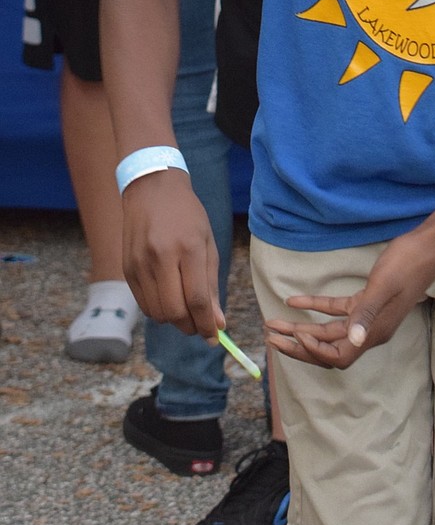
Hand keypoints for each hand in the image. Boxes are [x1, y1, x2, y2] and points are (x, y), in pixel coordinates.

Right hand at [122, 168, 223, 340]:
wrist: (152, 188)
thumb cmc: (187, 215)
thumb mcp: (207, 243)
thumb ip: (210, 284)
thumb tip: (217, 322)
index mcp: (188, 247)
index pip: (196, 299)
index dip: (207, 324)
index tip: (215, 336)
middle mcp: (161, 256)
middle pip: (175, 312)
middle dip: (191, 327)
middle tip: (201, 326)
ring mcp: (140, 263)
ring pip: (157, 312)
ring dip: (175, 320)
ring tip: (186, 310)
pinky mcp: (127, 269)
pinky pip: (143, 304)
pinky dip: (158, 310)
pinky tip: (169, 299)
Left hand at [265, 228, 434, 369]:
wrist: (428, 246)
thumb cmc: (408, 264)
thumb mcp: (384, 286)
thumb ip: (366, 313)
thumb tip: (353, 341)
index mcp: (374, 333)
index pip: (338, 357)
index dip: (315, 352)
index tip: (297, 337)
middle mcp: (370, 330)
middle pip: (328, 348)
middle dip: (298, 345)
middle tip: (270, 338)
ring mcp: (368, 316)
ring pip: (328, 330)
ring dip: (301, 327)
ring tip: (273, 322)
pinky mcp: (366, 300)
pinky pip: (336, 310)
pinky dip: (315, 306)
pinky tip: (294, 300)